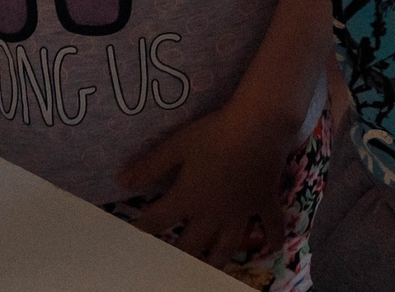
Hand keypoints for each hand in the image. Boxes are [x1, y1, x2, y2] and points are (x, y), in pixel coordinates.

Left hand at [119, 105, 293, 270]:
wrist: (259, 126)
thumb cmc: (215, 133)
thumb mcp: (177, 145)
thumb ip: (150, 166)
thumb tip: (120, 181)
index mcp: (188, 198)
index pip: (157, 221)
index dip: (142, 228)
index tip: (132, 234)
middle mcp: (213, 213)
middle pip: (193, 244)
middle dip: (179, 255)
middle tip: (173, 261)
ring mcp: (241, 211)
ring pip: (227, 245)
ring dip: (218, 259)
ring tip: (212, 268)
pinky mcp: (264, 202)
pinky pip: (272, 224)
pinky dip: (274, 236)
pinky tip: (274, 247)